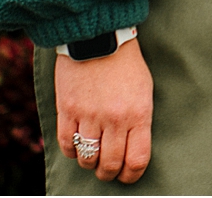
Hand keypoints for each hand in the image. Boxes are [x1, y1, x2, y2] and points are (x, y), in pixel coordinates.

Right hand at [54, 37, 152, 182]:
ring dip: (90, 163)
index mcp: (138, 114)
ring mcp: (89, 115)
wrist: (99, 37)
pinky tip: (77, 143)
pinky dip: (71, 150)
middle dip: (109, 173)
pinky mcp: (67, 109)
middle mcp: (114, 118)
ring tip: (93, 156)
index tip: (128, 175)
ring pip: (87, 159)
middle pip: (110, 164)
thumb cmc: (126, 64)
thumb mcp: (144, 91)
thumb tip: (132, 151)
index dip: (132, 175)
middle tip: (108, 170)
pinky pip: (66, 145)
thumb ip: (139, 121)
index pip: (136, 160)